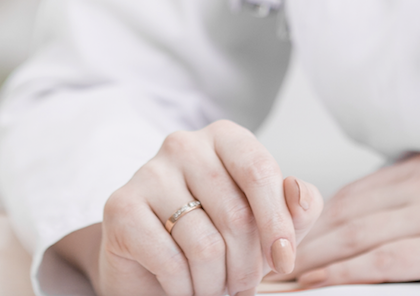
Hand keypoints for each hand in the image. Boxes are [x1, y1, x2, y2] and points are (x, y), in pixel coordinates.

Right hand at [82, 120, 322, 295]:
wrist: (153, 269)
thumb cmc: (218, 239)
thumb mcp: (270, 226)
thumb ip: (298, 208)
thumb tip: (296, 192)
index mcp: (224, 138)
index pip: (259, 172)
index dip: (277, 224)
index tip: (283, 259)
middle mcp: (184, 145)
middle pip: (235, 215)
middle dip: (246, 266)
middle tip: (240, 285)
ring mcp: (148, 172)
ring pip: (205, 244)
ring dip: (215, 283)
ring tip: (211, 287)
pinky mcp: (121, 206)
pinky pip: (171, 261)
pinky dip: (184, 289)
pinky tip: (182, 287)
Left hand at [288, 153, 419, 288]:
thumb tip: (390, 225)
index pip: (351, 195)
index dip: (312, 220)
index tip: (282, 237)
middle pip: (341, 214)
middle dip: (298, 239)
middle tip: (261, 259)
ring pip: (351, 236)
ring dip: (308, 258)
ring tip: (275, 276)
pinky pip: (380, 261)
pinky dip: (342, 274)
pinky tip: (314, 284)